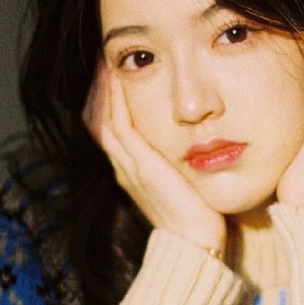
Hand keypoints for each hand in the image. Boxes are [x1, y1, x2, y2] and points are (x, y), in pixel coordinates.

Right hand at [83, 61, 226, 253]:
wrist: (197, 248)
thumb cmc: (202, 219)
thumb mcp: (190, 183)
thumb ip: (187, 163)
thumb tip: (206, 142)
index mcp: (134, 170)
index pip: (111, 125)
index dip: (109, 96)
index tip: (116, 69)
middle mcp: (125, 167)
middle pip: (97, 118)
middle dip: (99, 85)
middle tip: (104, 56)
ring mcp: (128, 168)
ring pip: (102, 118)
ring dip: (102, 86)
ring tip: (106, 58)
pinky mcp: (139, 169)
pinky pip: (118, 126)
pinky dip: (114, 99)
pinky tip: (117, 76)